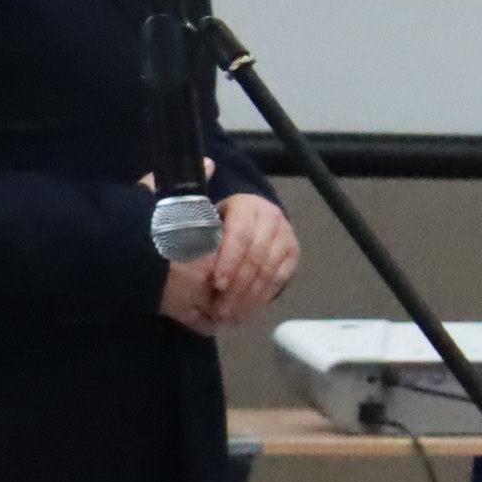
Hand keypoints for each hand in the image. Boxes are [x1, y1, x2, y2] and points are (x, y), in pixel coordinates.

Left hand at [162, 194, 299, 332]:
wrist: (237, 225)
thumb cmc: (207, 221)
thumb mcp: (194, 208)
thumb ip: (189, 199)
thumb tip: (205, 166)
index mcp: (246, 204)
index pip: (240, 235)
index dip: (229, 261)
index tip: (216, 283)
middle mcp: (271, 216)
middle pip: (255, 257)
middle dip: (237, 286)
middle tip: (220, 309)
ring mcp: (285, 235)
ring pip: (267, 271)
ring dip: (248, 297)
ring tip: (230, 315)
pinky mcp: (292, 252)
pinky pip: (279, 278)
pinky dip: (262, 297)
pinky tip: (247, 309)